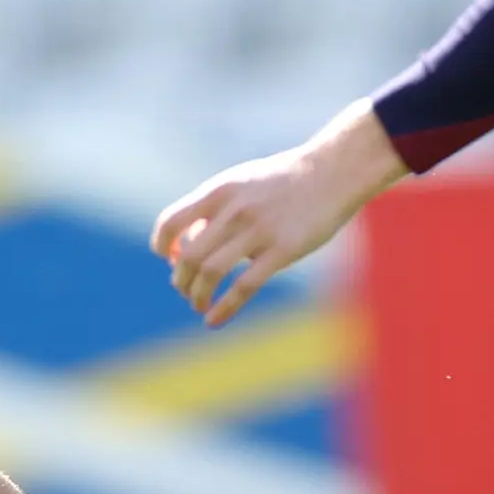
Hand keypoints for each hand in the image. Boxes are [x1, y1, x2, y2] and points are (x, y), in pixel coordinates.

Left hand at [150, 103, 411, 325]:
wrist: (331, 172)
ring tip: (198, 305)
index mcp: (219, 191)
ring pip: (210, 273)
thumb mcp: (242, 183)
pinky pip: (244, 287)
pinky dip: (223, 308)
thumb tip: (188, 243)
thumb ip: (215, 209)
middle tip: (185, 289)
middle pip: (188, 256)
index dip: (162, 244)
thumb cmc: (284, 181)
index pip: (171, 221)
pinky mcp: (282, 251)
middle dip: (180, 279)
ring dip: (196, 296)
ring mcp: (258, 231)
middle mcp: (233, 210)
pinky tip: (213, 321)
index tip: (167, 258)